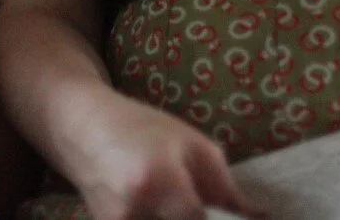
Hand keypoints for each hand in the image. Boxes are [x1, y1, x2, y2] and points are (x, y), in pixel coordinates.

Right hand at [63, 93, 263, 219]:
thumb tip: (259, 219)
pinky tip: (162, 207)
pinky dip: (162, 217)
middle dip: (200, 218)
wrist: (81, 129)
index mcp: (160, 181)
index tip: (232, 215)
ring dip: (181, 216)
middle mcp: (134, 211)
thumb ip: (226, 188)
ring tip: (181, 204)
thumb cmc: (141, 128)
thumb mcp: (192, 145)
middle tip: (209, 209)